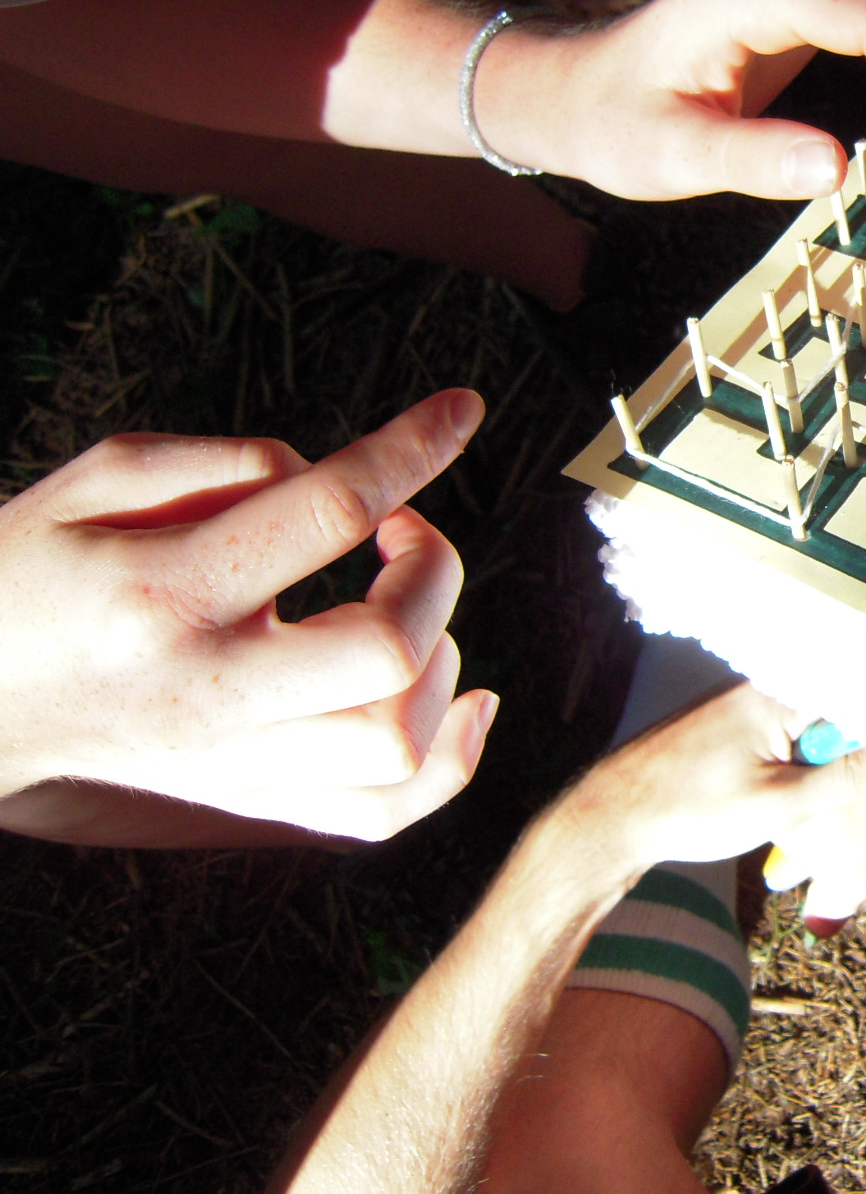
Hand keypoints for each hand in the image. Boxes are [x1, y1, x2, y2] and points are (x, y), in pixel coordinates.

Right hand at [0, 391, 496, 840]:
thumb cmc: (33, 571)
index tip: (461, 410)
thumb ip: (225, 464)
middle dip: (434, 570)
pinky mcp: (245, 797)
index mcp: (164, 588)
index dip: (411, 448)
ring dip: (442, 662)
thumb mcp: (97, 482)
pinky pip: (382, 811)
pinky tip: (466, 699)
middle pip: (386, 648)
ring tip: (408, 614)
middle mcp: (208, 687)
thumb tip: (336, 477)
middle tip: (402, 534)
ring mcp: (230, 759)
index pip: (327, 512)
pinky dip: (449, 760)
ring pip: (397, 742)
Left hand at [564, 683, 865, 872]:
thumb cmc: (689, 810)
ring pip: (809, 722)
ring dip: (829, 753)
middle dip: (860, 740)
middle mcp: (760, 687)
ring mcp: (742, 703)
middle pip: (835, 705)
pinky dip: (801, 757)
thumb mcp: (778, 806)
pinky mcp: (730, 724)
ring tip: (853, 781)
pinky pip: (784, 732)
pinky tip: (804, 788)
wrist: (612, 818)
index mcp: (774, 694)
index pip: (855, 690)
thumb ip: (845, 781)